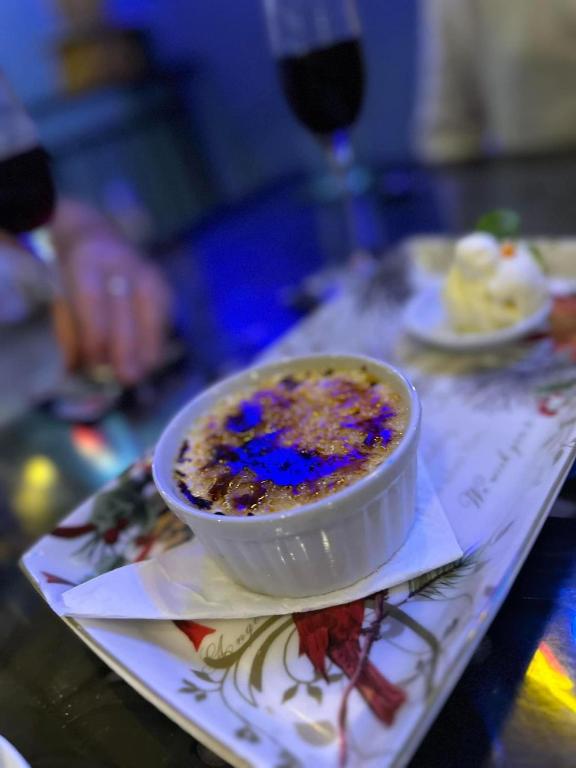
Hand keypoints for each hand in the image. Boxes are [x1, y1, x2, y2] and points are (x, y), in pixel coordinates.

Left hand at [50, 201, 171, 384]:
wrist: (93, 231)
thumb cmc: (72, 270)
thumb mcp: (62, 290)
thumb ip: (72, 327)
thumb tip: (82, 369)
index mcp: (88, 261)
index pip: (94, 303)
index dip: (96, 338)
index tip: (93, 364)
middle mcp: (122, 262)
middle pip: (127, 312)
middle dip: (127, 350)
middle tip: (125, 378)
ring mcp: (146, 270)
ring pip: (152, 314)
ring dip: (148, 348)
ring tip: (141, 372)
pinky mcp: (161, 282)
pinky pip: (163, 315)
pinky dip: (157, 339)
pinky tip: (150, 358)